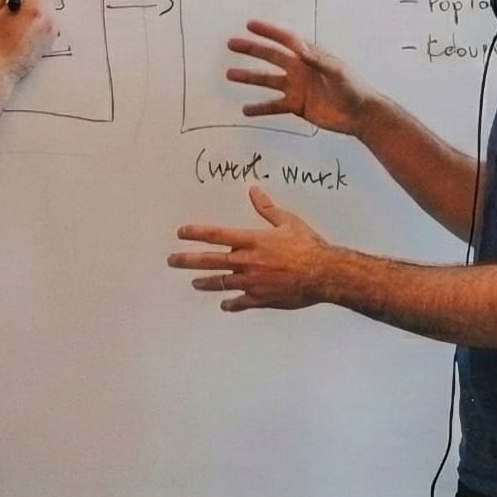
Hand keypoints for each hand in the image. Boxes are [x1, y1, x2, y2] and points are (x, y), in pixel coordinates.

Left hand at [169, 184, 334, 310]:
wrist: (324, 273)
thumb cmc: (308, 246)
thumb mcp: (288, 221)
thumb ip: (267, 208)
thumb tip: (254, 190)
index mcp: (252, 241)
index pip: (216, 234)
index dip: (196, 233)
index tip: (181, 232)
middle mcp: (247, 261)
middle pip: (210, 260)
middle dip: (188, 260)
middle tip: (172, 260)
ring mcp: (252, 282)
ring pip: (221, 283)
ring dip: (205, 282)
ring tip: (194, 282)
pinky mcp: (261, 298)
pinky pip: (240, 302)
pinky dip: (231, 304)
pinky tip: (224, 305)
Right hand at [225, 20, 369, 135]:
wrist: (360, 115)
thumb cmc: (353, 89)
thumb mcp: (337, 72)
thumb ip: (318, 60)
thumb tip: (298, 48)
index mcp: (310, 56)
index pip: (286, 39)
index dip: (268, 31)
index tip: (250, 25)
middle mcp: (299, 69)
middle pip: (270, 56)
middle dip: (251, 49)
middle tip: (232, 44)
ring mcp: (296, 87)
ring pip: (267, 80)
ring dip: (248, 77)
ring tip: (230, 74)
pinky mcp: (296, 105)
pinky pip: (273, 106)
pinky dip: (259, 108)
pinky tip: (245, 110)